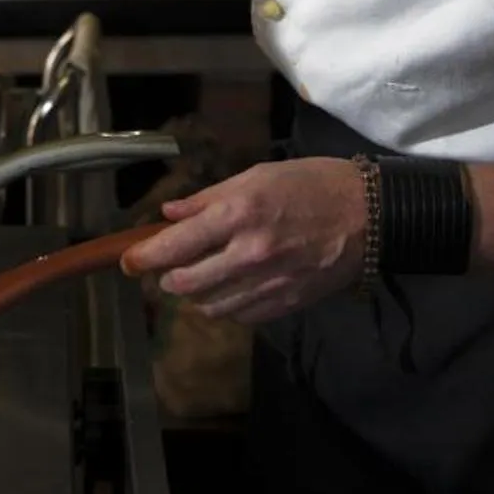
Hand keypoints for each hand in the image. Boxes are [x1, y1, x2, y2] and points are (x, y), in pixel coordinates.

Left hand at [121, 158, 365, 325]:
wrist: (367, 215)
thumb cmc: (310, 184)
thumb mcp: (257, 176)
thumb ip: (209, 200)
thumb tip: (169, 216)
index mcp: (239, 214)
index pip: (175, 246)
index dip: (143, 257)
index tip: (127, 262)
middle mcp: (248, 254)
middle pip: (185, 284)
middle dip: (168, 278)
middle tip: (168, 268)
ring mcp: (268, 284)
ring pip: (210, 306)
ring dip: (196, 295)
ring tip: (201, 276)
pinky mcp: (285, 305)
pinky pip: (240, 316)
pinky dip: (226, 305)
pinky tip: (232, 288)